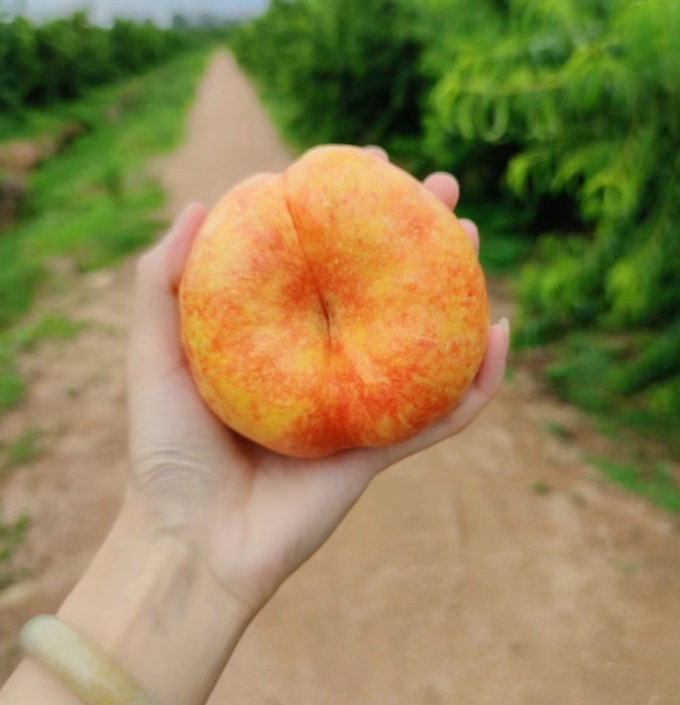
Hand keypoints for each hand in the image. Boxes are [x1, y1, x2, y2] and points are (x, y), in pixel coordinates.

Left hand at [125, 149, 508, 620]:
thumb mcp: (153, 354)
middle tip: (444, 187)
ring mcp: (359, 403)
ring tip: (473, 237)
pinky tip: (501, 336)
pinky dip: (480, 382)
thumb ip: (163, 281)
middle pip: (383, 285)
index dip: (352, 209)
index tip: (372, 162)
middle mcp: (326, 360)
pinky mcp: (379, 449)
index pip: (326, 256)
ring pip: (423, 338)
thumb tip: (203, 201)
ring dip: (458, 287)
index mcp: (281, 334)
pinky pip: (441, 413)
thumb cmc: (165, 450)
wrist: (190, 542)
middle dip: (418, 232)